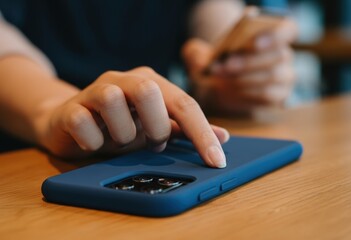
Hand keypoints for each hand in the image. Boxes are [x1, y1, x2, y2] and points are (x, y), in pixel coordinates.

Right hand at [38, 67, 228, 167]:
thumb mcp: (156, 129)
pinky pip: (81, 120)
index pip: (184, 104)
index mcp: (151, 83)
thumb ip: (187, 131)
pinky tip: (95, 143)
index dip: (202, 134)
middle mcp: (124, 80)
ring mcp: (95, 90)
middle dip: (154, 126)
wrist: (71, 122)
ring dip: (121, 133)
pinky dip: (93, 140)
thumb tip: (224, 137)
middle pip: (148, 91)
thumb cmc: (120, 125)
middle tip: (150, 142)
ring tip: (120, 141)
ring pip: (112, 100)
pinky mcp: (70, 108)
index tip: (216, 161)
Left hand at [183, 19, 295, 114]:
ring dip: (245, 78)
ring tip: (222, 79)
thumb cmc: (216, 64)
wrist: (219, 89)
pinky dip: (248, 94)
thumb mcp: (202, 54)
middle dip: (249, 61)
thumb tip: (200, 58)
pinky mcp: (278, 97)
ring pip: (272, 77)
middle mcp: (284, 55)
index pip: (287, 30)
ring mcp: (284, 78)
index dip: (275, 35)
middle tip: (225, 65)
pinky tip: (230, 92)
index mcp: (274, 34)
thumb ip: (197, 52)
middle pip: (278, 56)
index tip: (254, 42)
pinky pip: (268, 96)